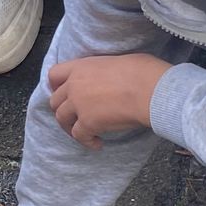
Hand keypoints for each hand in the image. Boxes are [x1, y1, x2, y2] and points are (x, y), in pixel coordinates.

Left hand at [46, 53, 172, 146]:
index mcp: (81, 67)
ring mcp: (79, 104)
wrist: (151, 90)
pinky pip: (79, 136)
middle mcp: (74, 85)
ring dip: (70, 127)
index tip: (63, 94)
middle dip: (64, 110)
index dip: (56, 86)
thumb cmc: (144, 73)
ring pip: (62, 119)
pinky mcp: (88, 123)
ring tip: (85, 133)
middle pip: (55, 100)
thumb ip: (105, 70)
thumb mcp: (119, 61)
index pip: (54, 74)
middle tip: (75, 117)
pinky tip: (98, 144)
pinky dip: (87, 141)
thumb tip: (113, 77)